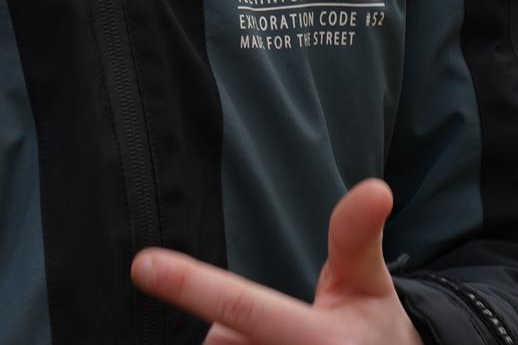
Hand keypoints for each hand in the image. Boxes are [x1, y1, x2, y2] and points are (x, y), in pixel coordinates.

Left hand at [131, 179, 421, 344]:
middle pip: (221, 339)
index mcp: (321, 341)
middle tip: (282, 336)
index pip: (244, 306)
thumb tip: (376, 188)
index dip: (190, 284)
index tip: (141, 264)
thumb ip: (355, 236)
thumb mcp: (368, 284)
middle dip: (236, 333)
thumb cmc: (371, 329)